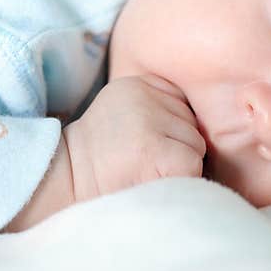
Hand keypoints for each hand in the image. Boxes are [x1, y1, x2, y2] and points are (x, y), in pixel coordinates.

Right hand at [3, 75, 204, 232]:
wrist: (64, 186)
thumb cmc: (102, 160)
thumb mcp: (126, 115)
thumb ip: (159, 109)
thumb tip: (206, 126)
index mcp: (137, 83)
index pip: (185, 104)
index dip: (172, 133)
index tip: (145, 146)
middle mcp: (143, 94)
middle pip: (194, 124)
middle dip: (178, 148)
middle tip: (144, 163)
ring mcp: (149, 120)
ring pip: (197, 144)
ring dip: (179, 165)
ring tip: (146, 171)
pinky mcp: (155, 149)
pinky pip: (192, 163)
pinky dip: (181, 179)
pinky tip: (152, 181)